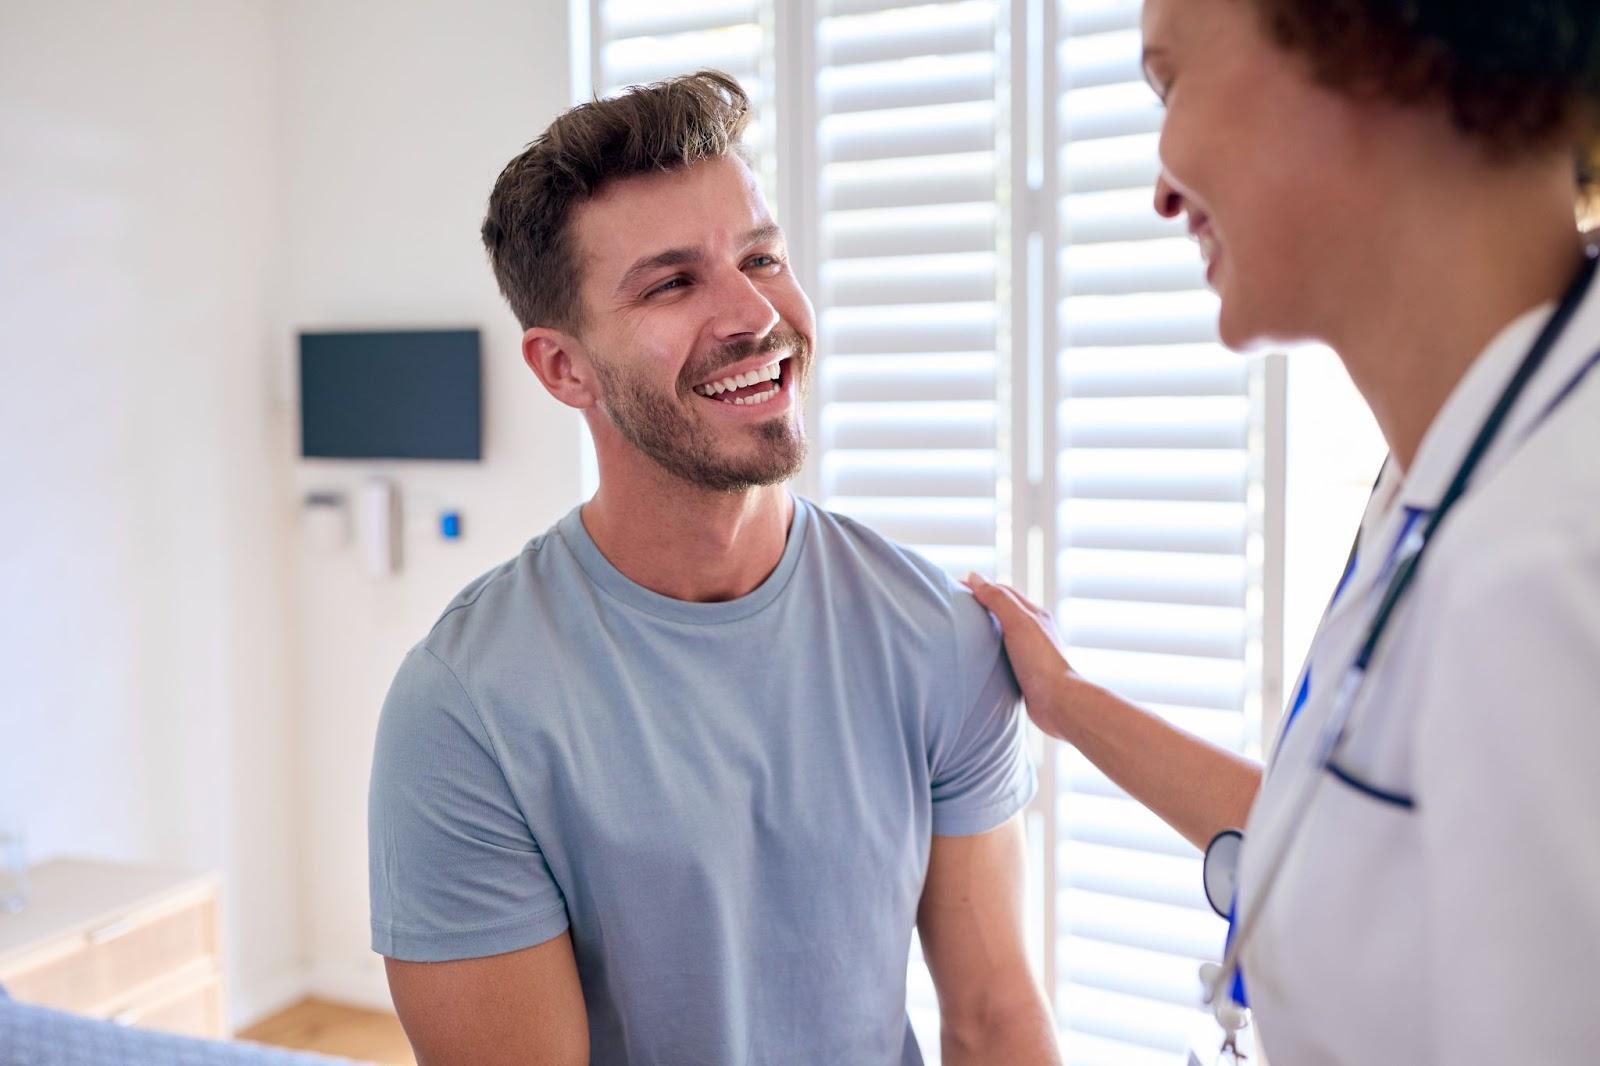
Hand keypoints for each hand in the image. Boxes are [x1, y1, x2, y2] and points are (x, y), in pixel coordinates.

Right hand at [962, 573, 1080, 740]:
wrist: (1057, 703)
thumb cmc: (1040, 662)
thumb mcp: (1017, 622)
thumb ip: (997, 599)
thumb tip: (975, 577)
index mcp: (1035, 614)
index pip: (1004, 591)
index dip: (981, 586)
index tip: (956, 585)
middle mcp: (1034, 631)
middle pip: (1004, 610)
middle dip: (982, 604)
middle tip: (956, 605)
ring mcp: (1030, 653)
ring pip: (1003, 634)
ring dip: (985, 629)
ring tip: (962, 630)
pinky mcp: (1025, 673)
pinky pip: (1002, 655)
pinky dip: (988, 651)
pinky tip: (977, 658)